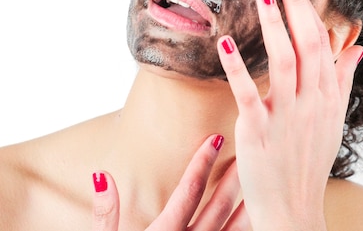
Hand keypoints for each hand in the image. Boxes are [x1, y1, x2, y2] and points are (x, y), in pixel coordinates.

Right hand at [91, 134, 250, 229]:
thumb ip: (104, 214)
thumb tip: (101, 175)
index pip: (189, 191)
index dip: (202, 162)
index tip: (216, 139)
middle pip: (219, 206)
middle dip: (235, 177)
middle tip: (252, 150)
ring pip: (234, 230)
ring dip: (248, 205)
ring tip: (261, 183)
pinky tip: (257, 221)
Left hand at [216, 0, 362, 229]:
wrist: (293, 207)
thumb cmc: (309, 160)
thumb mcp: (332, 119)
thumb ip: (341, 80)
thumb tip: (354, 48)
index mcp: (327, 96)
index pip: (321, 43)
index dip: (308, 10)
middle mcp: (311, 101)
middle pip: (307, 44)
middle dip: (295, 5)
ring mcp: (287, 115)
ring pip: (284, 61)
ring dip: (273, 26)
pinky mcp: (259, 131)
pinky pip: (249, 93)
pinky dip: (237, 68)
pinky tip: (225, 44)